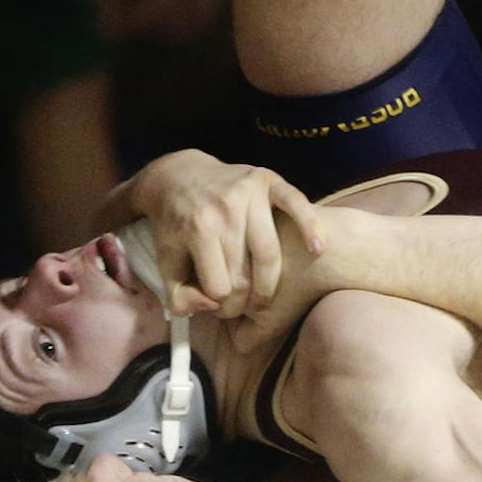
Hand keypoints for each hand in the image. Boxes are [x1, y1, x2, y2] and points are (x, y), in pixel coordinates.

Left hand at [128, 150, 326, 326]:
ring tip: (266, 298)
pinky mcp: (269, 180)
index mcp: (197, 230)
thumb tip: (209, 306)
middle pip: (245, 274)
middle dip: (245, 300)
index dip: (220, 305)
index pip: (219, 287)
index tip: (220, 306)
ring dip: (270, 284)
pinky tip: (317, 249)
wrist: (179, 175)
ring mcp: (249, 193)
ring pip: (270, 252)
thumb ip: (179, 294)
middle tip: (243, 306)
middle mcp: (225, 210)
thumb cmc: (174, 225)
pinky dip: (310, 226)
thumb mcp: (164, 262)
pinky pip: (296, 203)